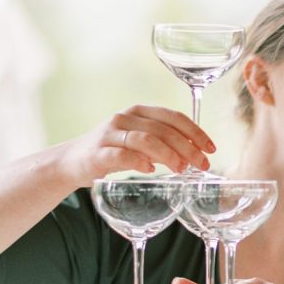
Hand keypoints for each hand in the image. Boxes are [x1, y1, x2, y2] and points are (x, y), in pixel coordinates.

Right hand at [57, 105, 214, 186]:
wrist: (72, 162)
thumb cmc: (112, 152)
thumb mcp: (140, 143)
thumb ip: (164, 145)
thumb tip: (194, 156)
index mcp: (139, 112)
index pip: (173, 116)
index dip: (195, 131)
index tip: (211, 148)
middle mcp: (124, 118)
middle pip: (163, 129)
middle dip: (188, 147)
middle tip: (202, 164)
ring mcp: (110, 134)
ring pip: (146, 139)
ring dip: (168, 154)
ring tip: (182, 169)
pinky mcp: (98, 153)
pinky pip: (122, 155)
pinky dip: (139, 162)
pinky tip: (150, 170)